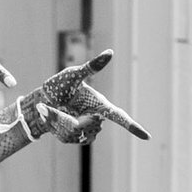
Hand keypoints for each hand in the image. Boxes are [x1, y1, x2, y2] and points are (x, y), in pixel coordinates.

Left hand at [12, 50, 149, 143]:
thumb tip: (110, 52)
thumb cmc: (60, 85)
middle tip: (47, 107)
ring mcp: (88, 131)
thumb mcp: (73, 75)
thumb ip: (91, 67)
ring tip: (50, 111)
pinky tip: (53, 120)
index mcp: (100, 104)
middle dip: (63, 118)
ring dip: (57, 123)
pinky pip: (68, 139)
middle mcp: (97, 119)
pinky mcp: (78, 139)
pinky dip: (56, 129)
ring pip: (74, 134)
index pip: (119, 117)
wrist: (43, 101)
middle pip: (83, 126)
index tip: (147, 137)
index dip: (133, 127)